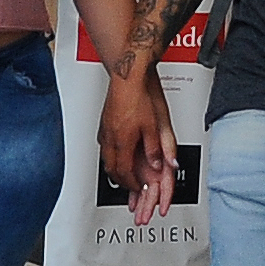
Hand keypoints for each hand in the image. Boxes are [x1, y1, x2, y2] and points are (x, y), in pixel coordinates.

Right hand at [98, 73, 178, 225]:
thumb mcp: (155, 126)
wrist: (127, 78)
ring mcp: (105, 130)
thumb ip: (157, 148)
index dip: (132, 183)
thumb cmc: (139, 97)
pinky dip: (110, 155)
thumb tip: (160, 164)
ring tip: (121, 172)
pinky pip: (104, 147)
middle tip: (129, 184)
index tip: (138, 187)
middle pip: (111, 168)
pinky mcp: (104, 123)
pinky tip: (115, 152)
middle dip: (120, 180)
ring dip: (113, 168)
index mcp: (123, 142)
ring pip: (105, 158)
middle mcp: (111, 138)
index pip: (124, 172)